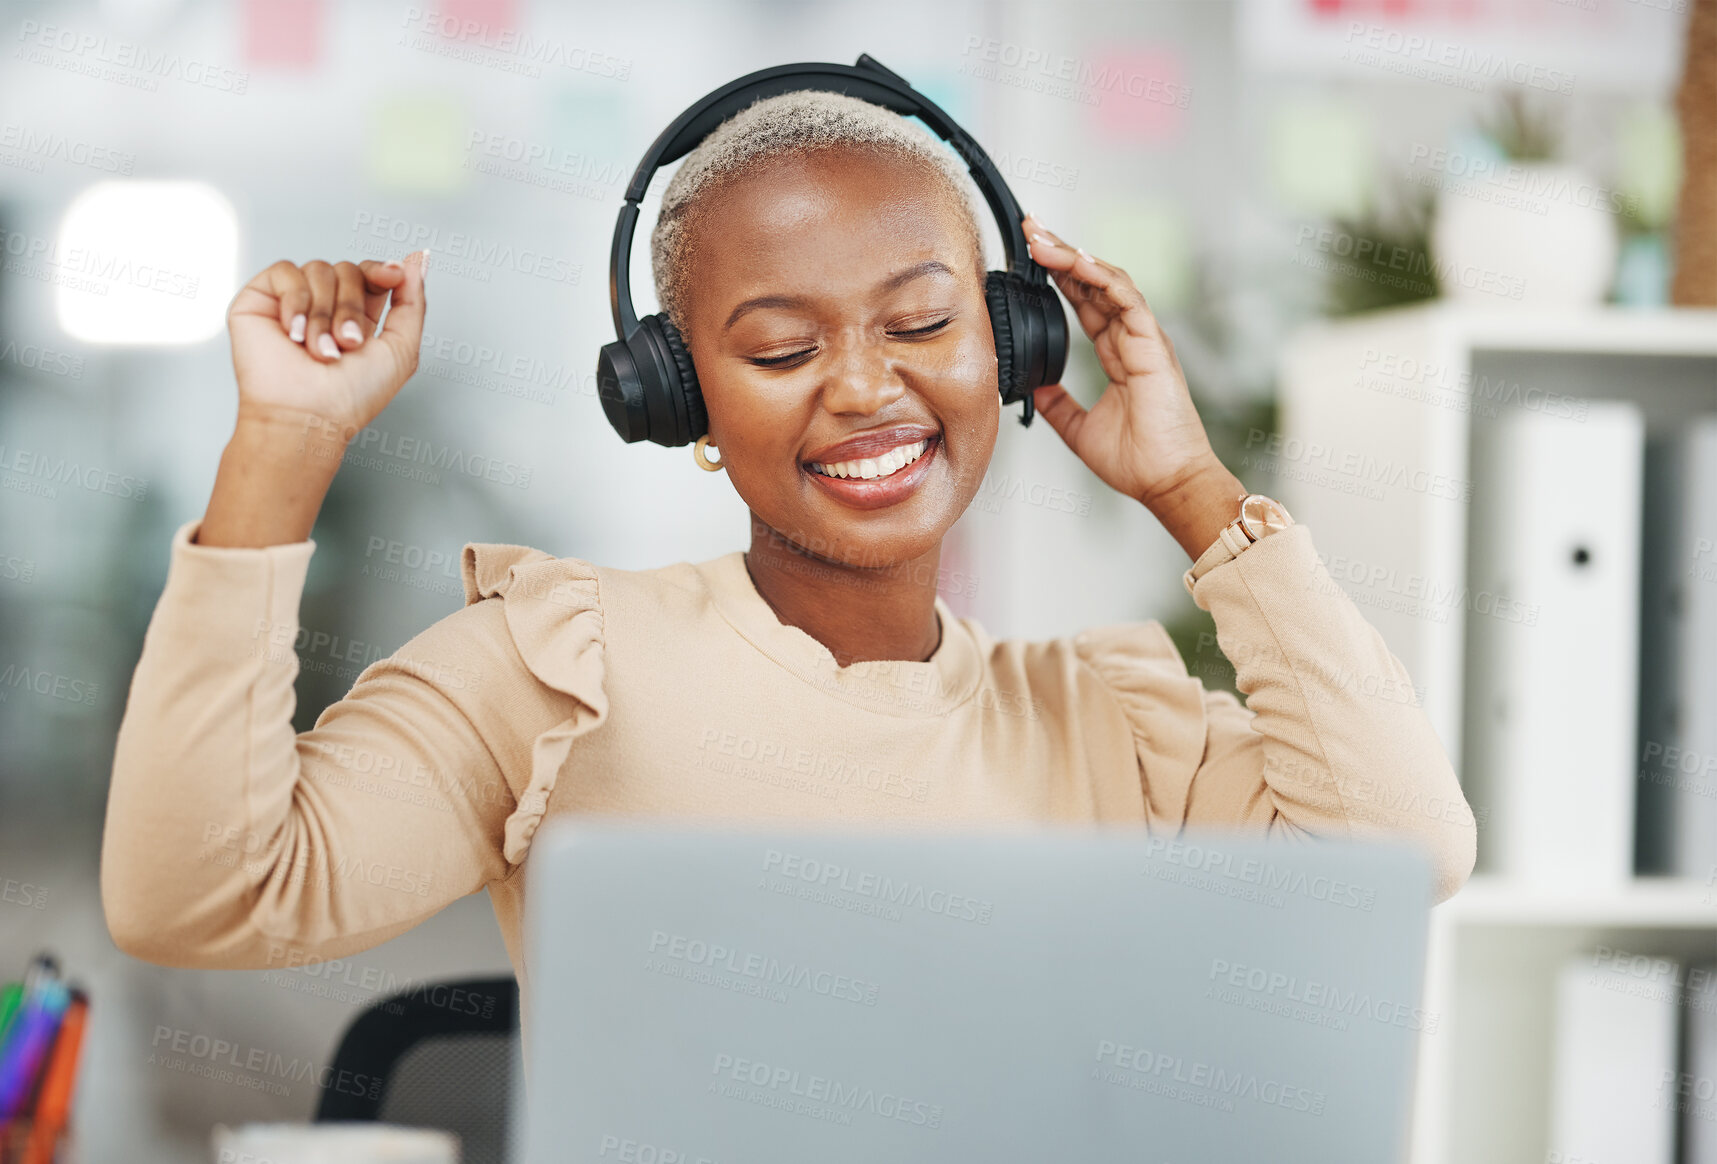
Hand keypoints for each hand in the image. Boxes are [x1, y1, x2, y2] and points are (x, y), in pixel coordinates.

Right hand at [226, 250, 428, 439]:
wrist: (308, 415)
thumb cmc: (352, 396)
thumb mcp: (402, 349)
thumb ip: (413, 302)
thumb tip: (419, 259)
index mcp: (356, 318)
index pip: (369, 274)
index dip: (382, 270)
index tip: (393, 276)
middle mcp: (324, 308)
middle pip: (347, 269)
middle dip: (352, 306)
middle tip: (348, 344)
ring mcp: (291, 302)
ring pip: (318, 269)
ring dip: (324, 314)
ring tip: (319, 350)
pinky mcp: (260, 300)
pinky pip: (285, 271)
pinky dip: (296, 301)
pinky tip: (294, 333)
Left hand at [1020, 216, 1236, 504]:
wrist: (1166, 481)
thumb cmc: (1137, 460)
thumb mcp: (1078, 429)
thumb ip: (1057, 403)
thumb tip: (1032, 386)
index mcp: (1117, 354)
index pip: (1084, 302)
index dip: (1058, 277)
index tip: (1029, 255)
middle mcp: (1132, 339)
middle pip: (1093, 283)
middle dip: (1061, 253)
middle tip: (1030, 229)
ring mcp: (1145, 338)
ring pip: (1108, 283)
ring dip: (1074, 258)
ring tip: (1042, 239)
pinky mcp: (1154, 344)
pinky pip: (1128, 300)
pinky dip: (1103, 278)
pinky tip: (1078, 262)